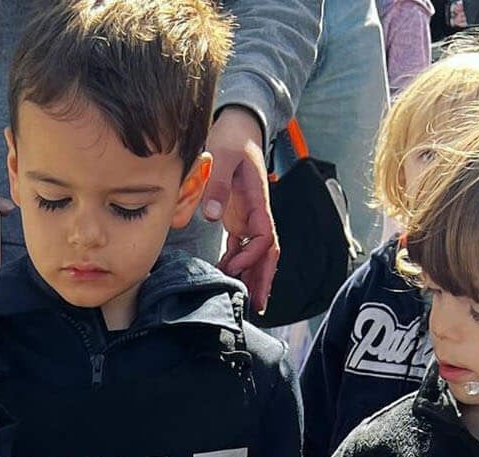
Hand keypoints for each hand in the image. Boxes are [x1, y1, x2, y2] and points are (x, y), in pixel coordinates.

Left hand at [201, 107, 277, 313]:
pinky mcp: (240, 218)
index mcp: (258, 201)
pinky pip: (244, 247)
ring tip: (246, 301)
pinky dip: (238, 264)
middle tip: (258, 306)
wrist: (238, 127)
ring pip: (258, 254)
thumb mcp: (222, 156)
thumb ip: (216, 184)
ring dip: (253, 276)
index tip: (232, 266)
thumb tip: (211, 216)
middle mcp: (258, 213)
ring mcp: (250, 217)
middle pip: (268, 253)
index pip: (264, 238)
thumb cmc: (231, 139)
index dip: (252, 257)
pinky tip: (226, 277)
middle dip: (264, 279)